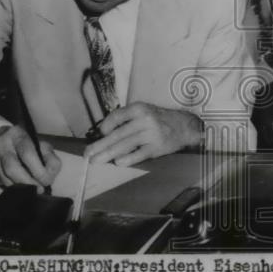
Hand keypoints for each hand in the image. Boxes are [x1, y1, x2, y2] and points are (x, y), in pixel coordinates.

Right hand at [0, 125, 60, 187]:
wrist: (1, 138)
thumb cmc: (26, 144)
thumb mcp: (41, 145)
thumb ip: (49, 157)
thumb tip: (50, 173)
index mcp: (18, 135)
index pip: (27, 153)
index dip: (38, 170)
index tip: (46, 181)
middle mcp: (2, 144)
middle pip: (12, 168)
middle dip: (28, 182)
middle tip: (38, 189)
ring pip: (4, 178)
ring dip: (20, 188)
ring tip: (31, 189)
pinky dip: (11, 187)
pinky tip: (19, 187)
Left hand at [84, 102, 201, 166]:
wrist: (184, 127)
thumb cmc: (160, 120)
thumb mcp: (144, 112)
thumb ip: (126, 120)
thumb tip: (103, 134)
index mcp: (139, 108)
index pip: (116, 117)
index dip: (104, 126)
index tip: (99, 134)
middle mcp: (145, 120)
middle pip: (117, 134)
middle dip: (100, 145)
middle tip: (88, 153)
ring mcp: (151, 134)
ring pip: (125, 145)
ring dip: (108, 154)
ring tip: (96, 160)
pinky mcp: (157, 147)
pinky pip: (138, 154)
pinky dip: (127, 159)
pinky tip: (118, 162)